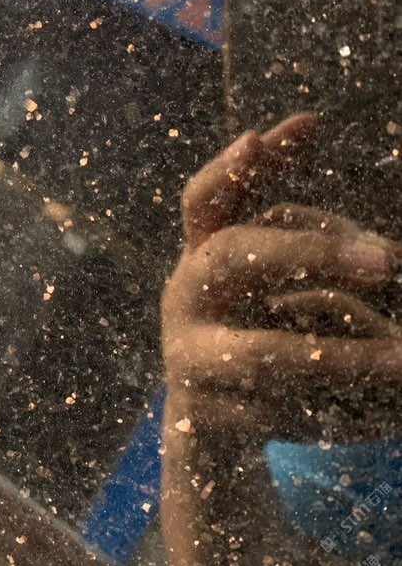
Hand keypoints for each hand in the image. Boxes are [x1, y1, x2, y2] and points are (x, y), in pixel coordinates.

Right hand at [162, 114, 401, 441]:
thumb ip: (313, 246)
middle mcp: (185, 294)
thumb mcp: (279, 285)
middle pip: (237, 254)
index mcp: (202, 253)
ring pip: (267, 351)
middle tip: (391, 262)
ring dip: (344, 357)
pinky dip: (336, 412)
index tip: (292, 128)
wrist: (207, 437)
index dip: (242, 167)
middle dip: (312, 252)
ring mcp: (187, 354)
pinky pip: (280, 409)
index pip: (214, 196)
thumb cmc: (254, 335)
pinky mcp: (203, 415)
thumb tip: (386, 251)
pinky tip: (386, 416)